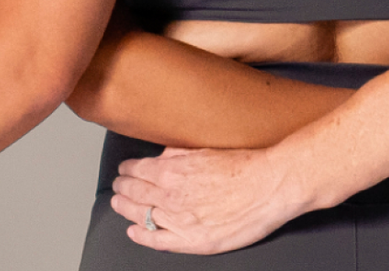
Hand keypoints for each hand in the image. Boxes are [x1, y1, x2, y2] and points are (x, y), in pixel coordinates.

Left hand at [110, 145, 312, 254]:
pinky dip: (140, 235)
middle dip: (122, 188)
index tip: (125, 169)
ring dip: (126, 208)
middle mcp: (170, 196)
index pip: (138, 170)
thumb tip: (160, 156)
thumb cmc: (245, 166)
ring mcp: (179, 220)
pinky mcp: (192, 240)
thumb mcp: (205, 149)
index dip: (128, 170)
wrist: (270, 186)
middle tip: (118, 186)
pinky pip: (157, 240)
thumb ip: (178, 154)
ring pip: (140, 215)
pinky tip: (133, 231)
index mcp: (172, 171)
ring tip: (119, 203)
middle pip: (134, 193)